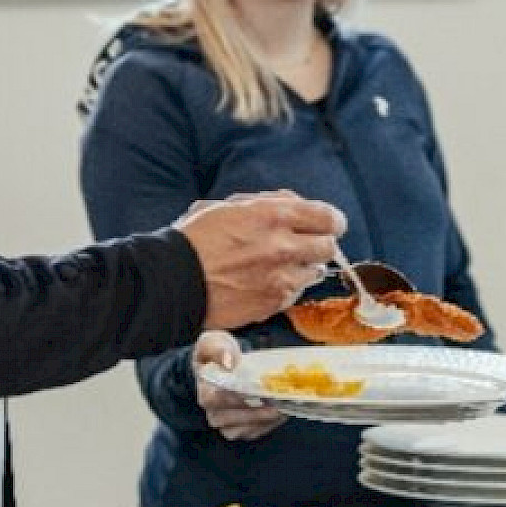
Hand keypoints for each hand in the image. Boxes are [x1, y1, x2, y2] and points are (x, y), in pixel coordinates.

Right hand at [173, 192, 342, 331]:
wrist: (175, 282)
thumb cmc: (195, 241)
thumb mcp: (229, 207)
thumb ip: (267, 203)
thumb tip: (294, 204)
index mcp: (274, 215)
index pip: (328, 216)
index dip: (330, 220)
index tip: (327, 224)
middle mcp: (284, 246)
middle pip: (329, 246)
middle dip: (320, 243)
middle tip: (305, 244)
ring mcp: (282, 278)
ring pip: (316, 271)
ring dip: (304, 267)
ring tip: (278, 265)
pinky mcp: (275, 303)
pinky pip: (297, 293)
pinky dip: (289, 287)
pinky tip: (266, 282)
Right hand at [194, 332, 286, 440]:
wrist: (223, 364)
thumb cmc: (218, 353)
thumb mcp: (215, 341)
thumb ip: (220, 349)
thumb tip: (229, 362)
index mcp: (204, 389)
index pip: (215, 399)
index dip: (235, 398)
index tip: (255, 391)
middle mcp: (211, 411)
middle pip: (230, 419)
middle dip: (255, 413)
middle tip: (277, 405)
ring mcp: (224, 423)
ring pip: (242, 430)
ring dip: (264, 421)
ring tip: (283, 409)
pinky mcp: (238, 429)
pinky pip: (253, 432)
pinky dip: (269, 425)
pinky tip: (282, 413)